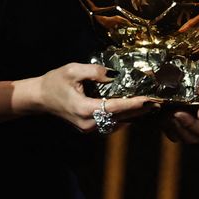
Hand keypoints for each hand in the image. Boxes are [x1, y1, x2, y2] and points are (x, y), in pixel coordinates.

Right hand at [16, 63, 152, 132]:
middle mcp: (89, 123)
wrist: (40, 97)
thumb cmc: (54, 82)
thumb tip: (114, 75)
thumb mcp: (72, 70)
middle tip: (159, 102)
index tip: (151, 99)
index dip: (135, 103)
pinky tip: (133, 109)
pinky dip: (123, 116)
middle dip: (139, 109)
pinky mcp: (89, 128)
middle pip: (121, 117)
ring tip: (149, 104)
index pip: (115, 107)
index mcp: (84, 109)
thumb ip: (94, 71)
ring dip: (133, 114)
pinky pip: (111, 123)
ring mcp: (89, 128)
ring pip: (117, 122)